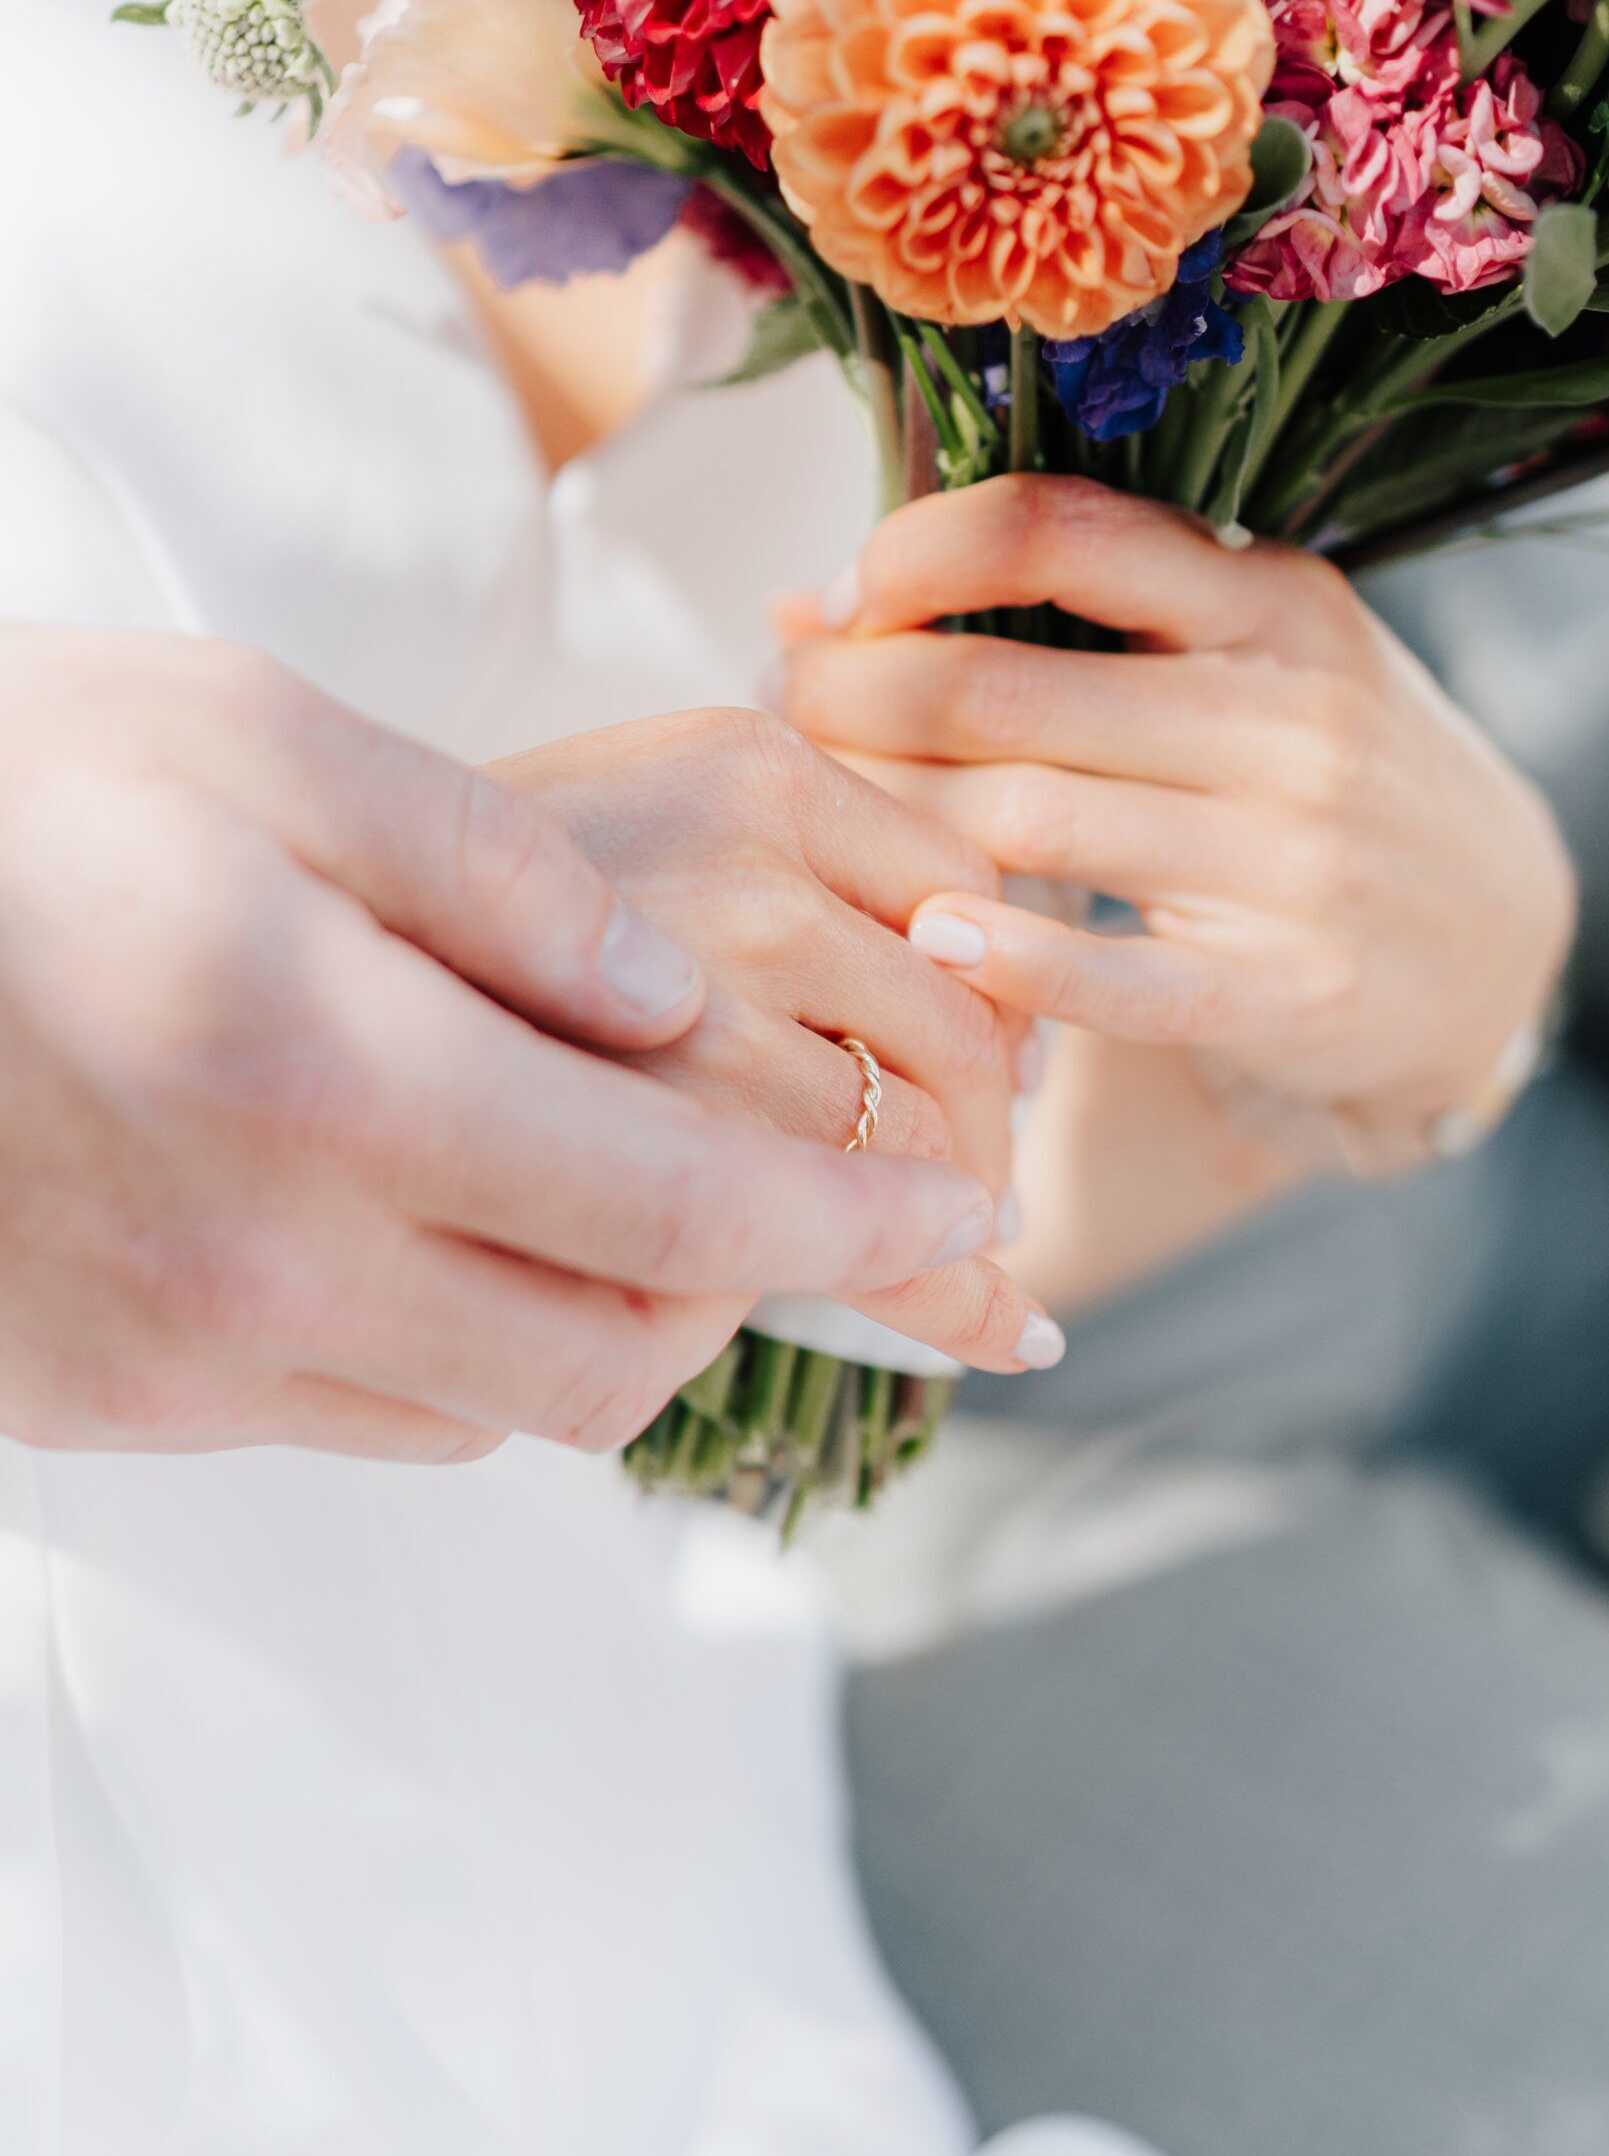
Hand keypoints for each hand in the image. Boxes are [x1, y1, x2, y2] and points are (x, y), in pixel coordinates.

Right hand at [0, 630, 1001, 1461]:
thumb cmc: (6, 789)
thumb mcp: (254, 740)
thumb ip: (500, 873)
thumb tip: (678, 999)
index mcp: (324, 1070)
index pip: (677, 1203)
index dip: (853, 1220)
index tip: (967, 1214)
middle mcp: (263, 1258)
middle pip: (616, 1354)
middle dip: (753, 1289)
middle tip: (811, 1190)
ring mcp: (180, 1356)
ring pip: (500, 1409)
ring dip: (614, 1318)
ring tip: (635, 1187)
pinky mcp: (116, 1399)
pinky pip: (366, 1415)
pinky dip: (465, 1342)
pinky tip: (447, 1216)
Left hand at [775, 480, 1576, 1137]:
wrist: (1494, 939)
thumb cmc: (1314, 775)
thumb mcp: (1230, 660)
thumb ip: (1050, 618)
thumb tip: (801, 608)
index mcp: (1274, 600)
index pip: (1058, 529)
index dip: (914, 552)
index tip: (840, 598)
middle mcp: (1291, 714)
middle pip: (1008, 688)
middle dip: (859, 692)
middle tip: (789, 707)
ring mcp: (1296, 855)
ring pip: (1029, 821)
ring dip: (894, 816)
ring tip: (825, 815)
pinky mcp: (1287, 986)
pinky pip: (1116, 973)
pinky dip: (1010, 958)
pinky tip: (927, 937)